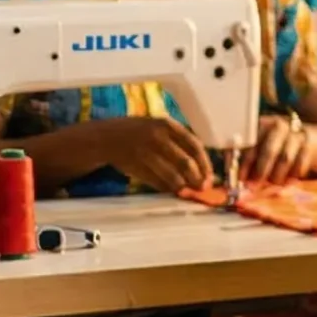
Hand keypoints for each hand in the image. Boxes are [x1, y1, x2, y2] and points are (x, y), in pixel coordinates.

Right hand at [87, 115, 214, 194]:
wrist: (106, 136)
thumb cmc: (139, 132)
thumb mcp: (159, 128)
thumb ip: (178, 143)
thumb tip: (200, 167)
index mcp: (167, 125)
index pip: (194, 145)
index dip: (205, 163)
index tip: (210, 176)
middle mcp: (157, 137)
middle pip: (185, 162)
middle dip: (197, 178)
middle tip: (202, 188)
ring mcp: (145, 152)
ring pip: (171, 174)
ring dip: (182, 186)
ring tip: (187, 191)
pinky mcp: (135, 166)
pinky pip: (156, 181)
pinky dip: (166, 188)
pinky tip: (171, 190)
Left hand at [244, 112, 314, 184]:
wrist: (304, 138)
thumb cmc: (274, 146)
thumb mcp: (258, 147)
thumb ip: (247, 161)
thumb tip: (237, 179)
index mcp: (261, 125)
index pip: (251, 143)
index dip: (244, 163)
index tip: (241, 178)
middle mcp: (278, 126)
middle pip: (269, 151)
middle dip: (260, 172)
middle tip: (253, 187)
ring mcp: (295, 135)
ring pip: (285, 159)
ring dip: (276, 176)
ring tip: (271, 185)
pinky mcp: (308, 145)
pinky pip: (300, 164)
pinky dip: (292, 176)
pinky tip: (287, 182)